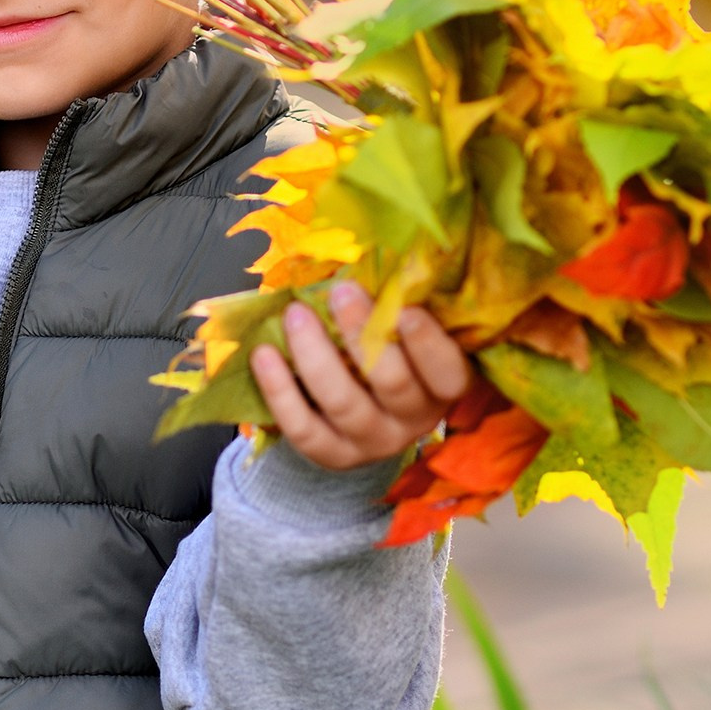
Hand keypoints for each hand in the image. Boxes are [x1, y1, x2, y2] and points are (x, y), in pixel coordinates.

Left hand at [247, 281, 471, 471]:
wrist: (365, 413)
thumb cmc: (388, 352)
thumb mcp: (404, 331)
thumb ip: (395, 303)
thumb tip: (368, 254)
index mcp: (441, 386)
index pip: (446, 371)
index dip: (427, 343)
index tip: (404, 308)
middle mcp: (414, 420)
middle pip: (391, 382)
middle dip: (363, 333)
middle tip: (341, 290)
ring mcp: (373, 442)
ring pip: (344, 404)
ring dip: (316, 356)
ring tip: (295, 315)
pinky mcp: (334, 455)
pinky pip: (303, 429)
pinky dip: (280, 391)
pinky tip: (263, 355)